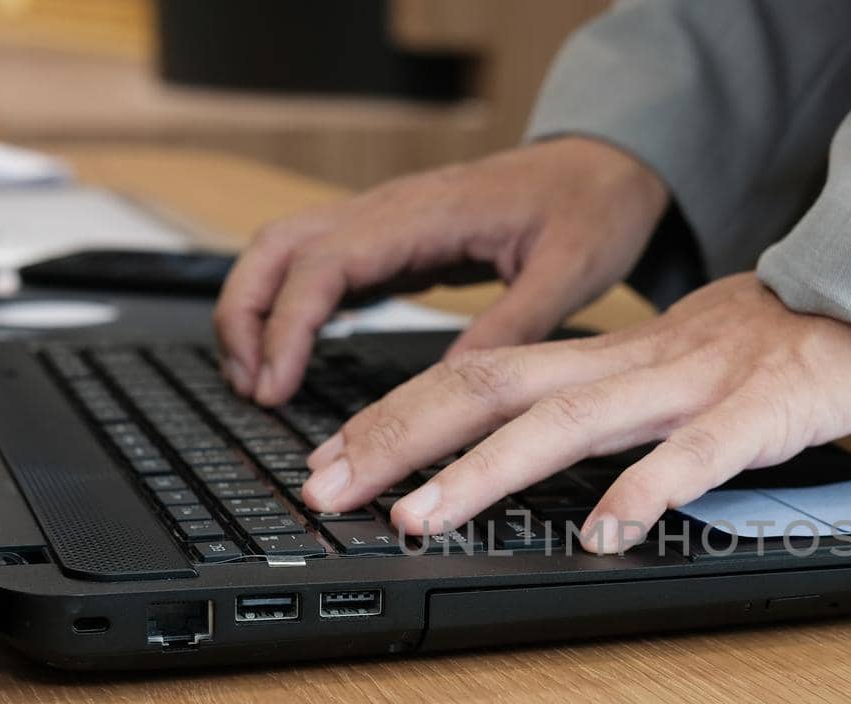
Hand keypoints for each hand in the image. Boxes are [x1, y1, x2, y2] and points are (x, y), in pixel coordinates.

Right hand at [214, 136, 669, 405]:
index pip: (323, 264)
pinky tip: (293, 354)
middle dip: (245, 316)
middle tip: (250, 389)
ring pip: (286, 251)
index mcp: (426, 215)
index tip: (275, 385)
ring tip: (259, 381)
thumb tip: (453, 389)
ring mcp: (386, 222)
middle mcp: (392, 210)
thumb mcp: (567, 274)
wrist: (606, 166)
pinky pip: (321, 265)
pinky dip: (291, 307)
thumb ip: (510, 328)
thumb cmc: (591, 209)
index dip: (287, 327)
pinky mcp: (394, 240)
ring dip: (258, 310)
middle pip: (277, 247)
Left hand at [301, 273, 850, 551]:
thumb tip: (545, 446)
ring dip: (482, 472)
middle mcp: (635, 364)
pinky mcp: (762, 413)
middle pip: (492, 387)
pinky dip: (643, 495)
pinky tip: (600, 537)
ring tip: (418, 518)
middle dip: (398, 439)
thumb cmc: (788, 341)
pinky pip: (694, 456)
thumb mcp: (682, 361)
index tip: (334, 457)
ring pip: (569, 422)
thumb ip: (616, 399)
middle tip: (326, 488)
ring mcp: (694, 385)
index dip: (398, 415)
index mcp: (614, 357)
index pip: (481, 374)